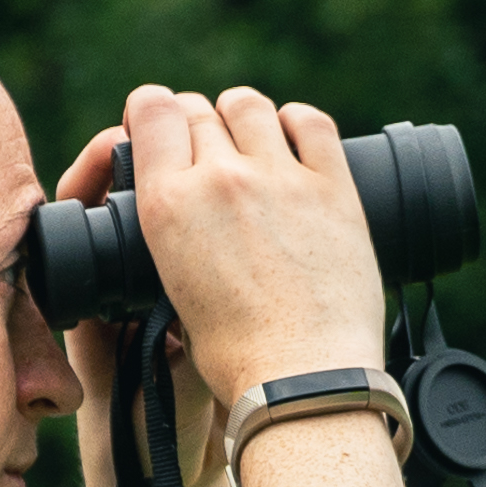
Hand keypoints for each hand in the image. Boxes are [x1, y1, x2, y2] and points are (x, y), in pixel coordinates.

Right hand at [119, 84, 385, 389]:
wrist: (302, 380)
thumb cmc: (237, 355)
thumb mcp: (172, 287)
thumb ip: (176, 233)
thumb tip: (192, 209)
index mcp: (167, 204)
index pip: (152, 111)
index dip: (153, 108)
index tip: (159, 119)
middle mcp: (220, 179)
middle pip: (199, 110)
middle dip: (197, 121)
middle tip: (206, 145)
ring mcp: (280, 178)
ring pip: (250, 106)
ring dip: (242, 115)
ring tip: (249, 139)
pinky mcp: (334, 187)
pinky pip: (313, 123)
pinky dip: (298, 121)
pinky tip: (295, 135)